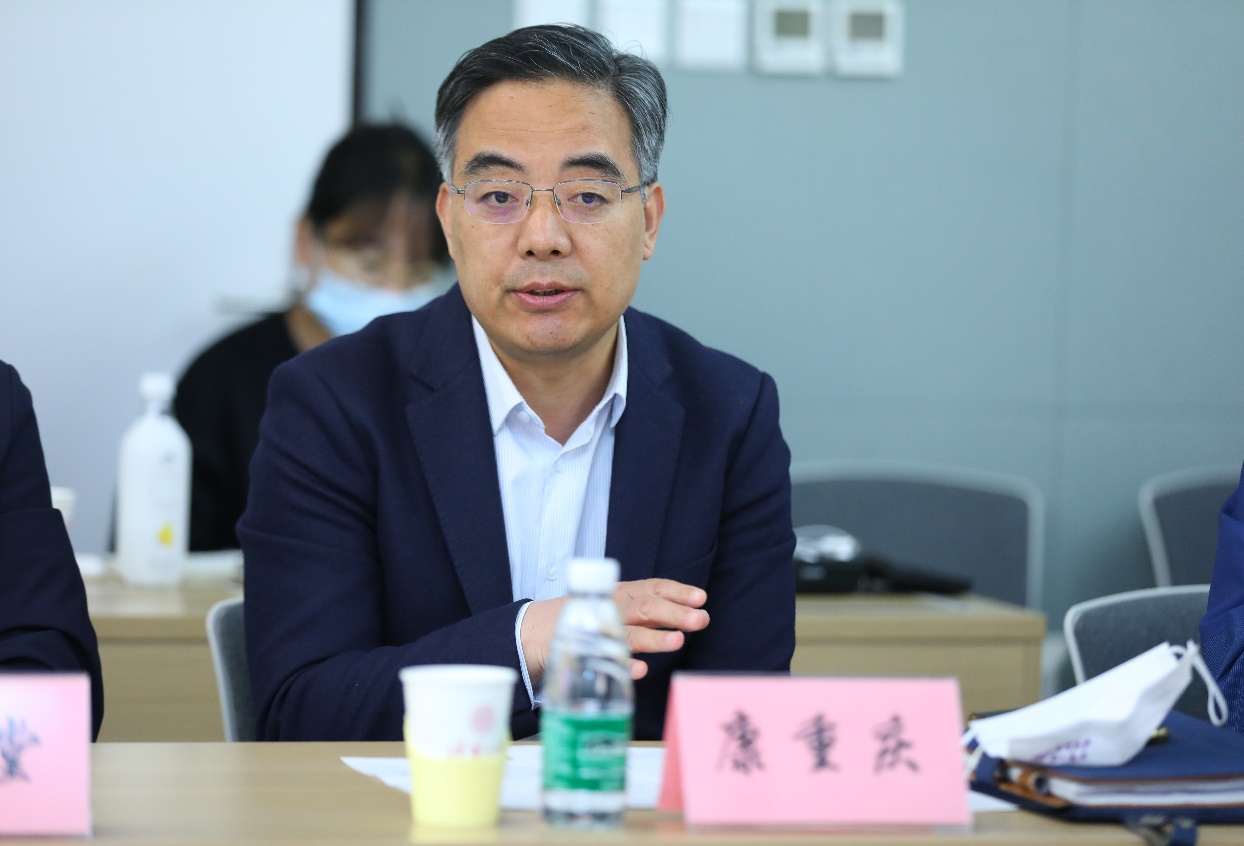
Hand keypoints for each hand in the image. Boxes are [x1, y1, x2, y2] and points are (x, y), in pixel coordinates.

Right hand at [519, 578, 709, 682]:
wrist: (533, 632)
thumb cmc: (586, 618)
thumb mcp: (615, 605)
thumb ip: (646, 610)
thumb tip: (688, 613)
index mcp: (620, 594)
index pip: (652, 587)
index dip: (677, 592)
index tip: (700, 598)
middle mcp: (611, 609)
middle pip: (644, 607)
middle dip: (673, 613)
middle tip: (700, 619)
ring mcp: (598, 631)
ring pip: (629, 633)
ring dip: (654, 637)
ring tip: (677, 641)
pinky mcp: (584, 654)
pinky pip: (606, 661)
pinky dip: (623, 665)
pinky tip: (641, 670)